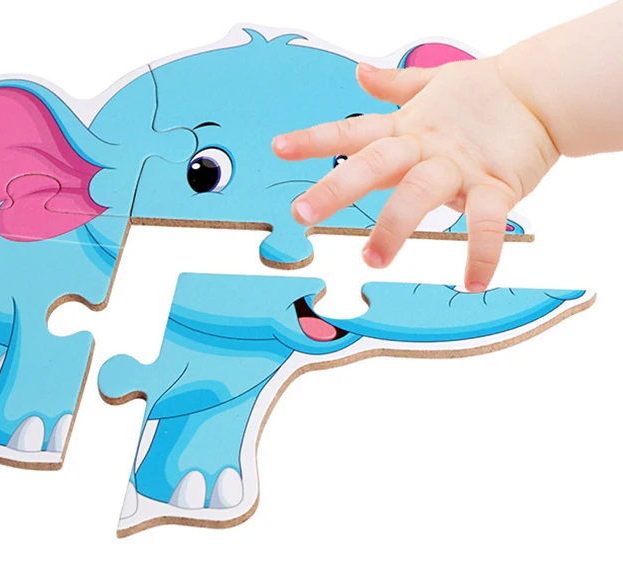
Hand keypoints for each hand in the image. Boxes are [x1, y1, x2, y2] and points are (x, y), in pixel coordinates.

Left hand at [272, 56, 559, 290]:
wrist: (544, 90)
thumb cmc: (483, 93)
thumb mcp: (432, 86)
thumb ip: (394, 87)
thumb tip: (359, 74)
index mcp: (405, 128)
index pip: (351, 132)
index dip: (314, 140)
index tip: (278, 148)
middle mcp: (424, 147)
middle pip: (373, 164)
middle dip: (336, 188)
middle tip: (301, 214)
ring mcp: (459, 165)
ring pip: (419, 193)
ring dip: (394, 226)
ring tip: (372, 260)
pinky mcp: (497, 183)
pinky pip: (487, 221)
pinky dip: (481, 252)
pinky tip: (472, 283)